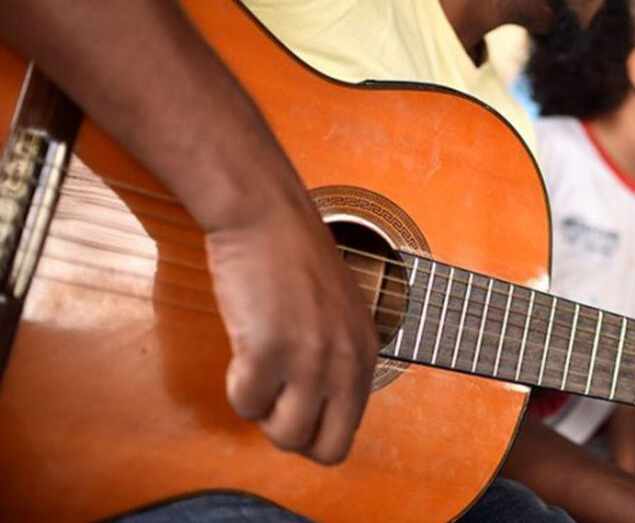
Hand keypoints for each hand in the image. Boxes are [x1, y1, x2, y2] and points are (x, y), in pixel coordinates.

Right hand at [204, 189, 379, 464]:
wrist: (265, 216)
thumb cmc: (291, 259)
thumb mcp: (337, 315)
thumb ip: (336, 362)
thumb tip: (312, 415)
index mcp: (365, 353)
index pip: (346, 434)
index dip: (310, 430)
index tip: (291, 404)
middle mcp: (347, 361)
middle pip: (325, 449)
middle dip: (290, 434)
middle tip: (272, 396)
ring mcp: (310, 359)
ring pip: (285, 435)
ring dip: (262, 410)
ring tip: (258, 368)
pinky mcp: (269, 351)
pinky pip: (246, 404)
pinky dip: (237, 386)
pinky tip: (243, 348)